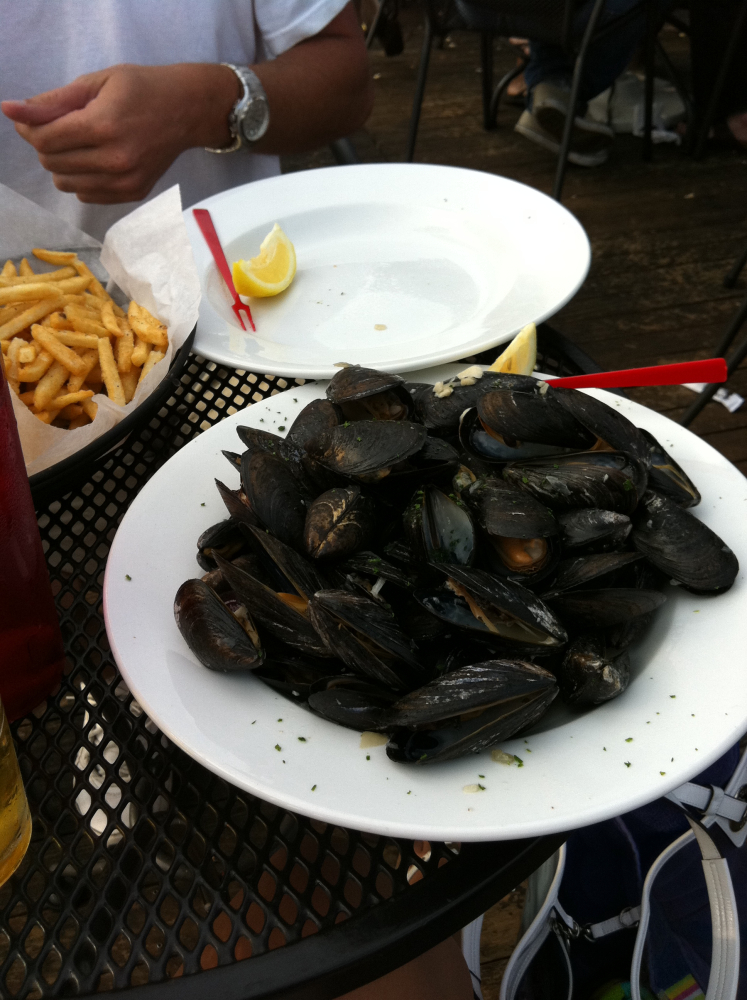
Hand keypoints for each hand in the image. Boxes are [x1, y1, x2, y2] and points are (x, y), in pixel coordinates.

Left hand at [1, 64, 239, 203]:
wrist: (186, 111)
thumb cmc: (141, 89)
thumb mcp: (96, 83)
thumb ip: (53, 101)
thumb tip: (12, 111)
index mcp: (104, 126)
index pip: (46, 140)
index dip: (29, 129)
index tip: (30, 119)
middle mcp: (115, 159)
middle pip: (53, 164)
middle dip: (45, 146)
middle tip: (58, 128)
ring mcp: (125, 181)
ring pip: (66, 184)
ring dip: (62, 165)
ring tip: (78, 145)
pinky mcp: (133, 193)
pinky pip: (87, 195)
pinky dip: (81, 179)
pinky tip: (94, 160)